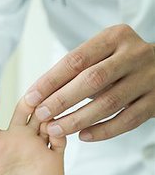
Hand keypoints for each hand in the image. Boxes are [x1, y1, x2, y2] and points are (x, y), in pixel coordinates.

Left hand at [24, 24, 154, 140]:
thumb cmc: (118, 62)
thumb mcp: (100, 54)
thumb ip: (75, 69)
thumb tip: (37, 95)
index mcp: (115, 37)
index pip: (76, 59)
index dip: (50, 80)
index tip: (31, 97)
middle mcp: (135, 54)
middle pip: (93, 80)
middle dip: (62, 100)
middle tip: (42, 115)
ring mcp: (149, 78)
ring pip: (109, 103)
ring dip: (78, 119)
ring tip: (56, 129)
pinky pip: (127, 120)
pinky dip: (103, 131)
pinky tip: (83, 136)